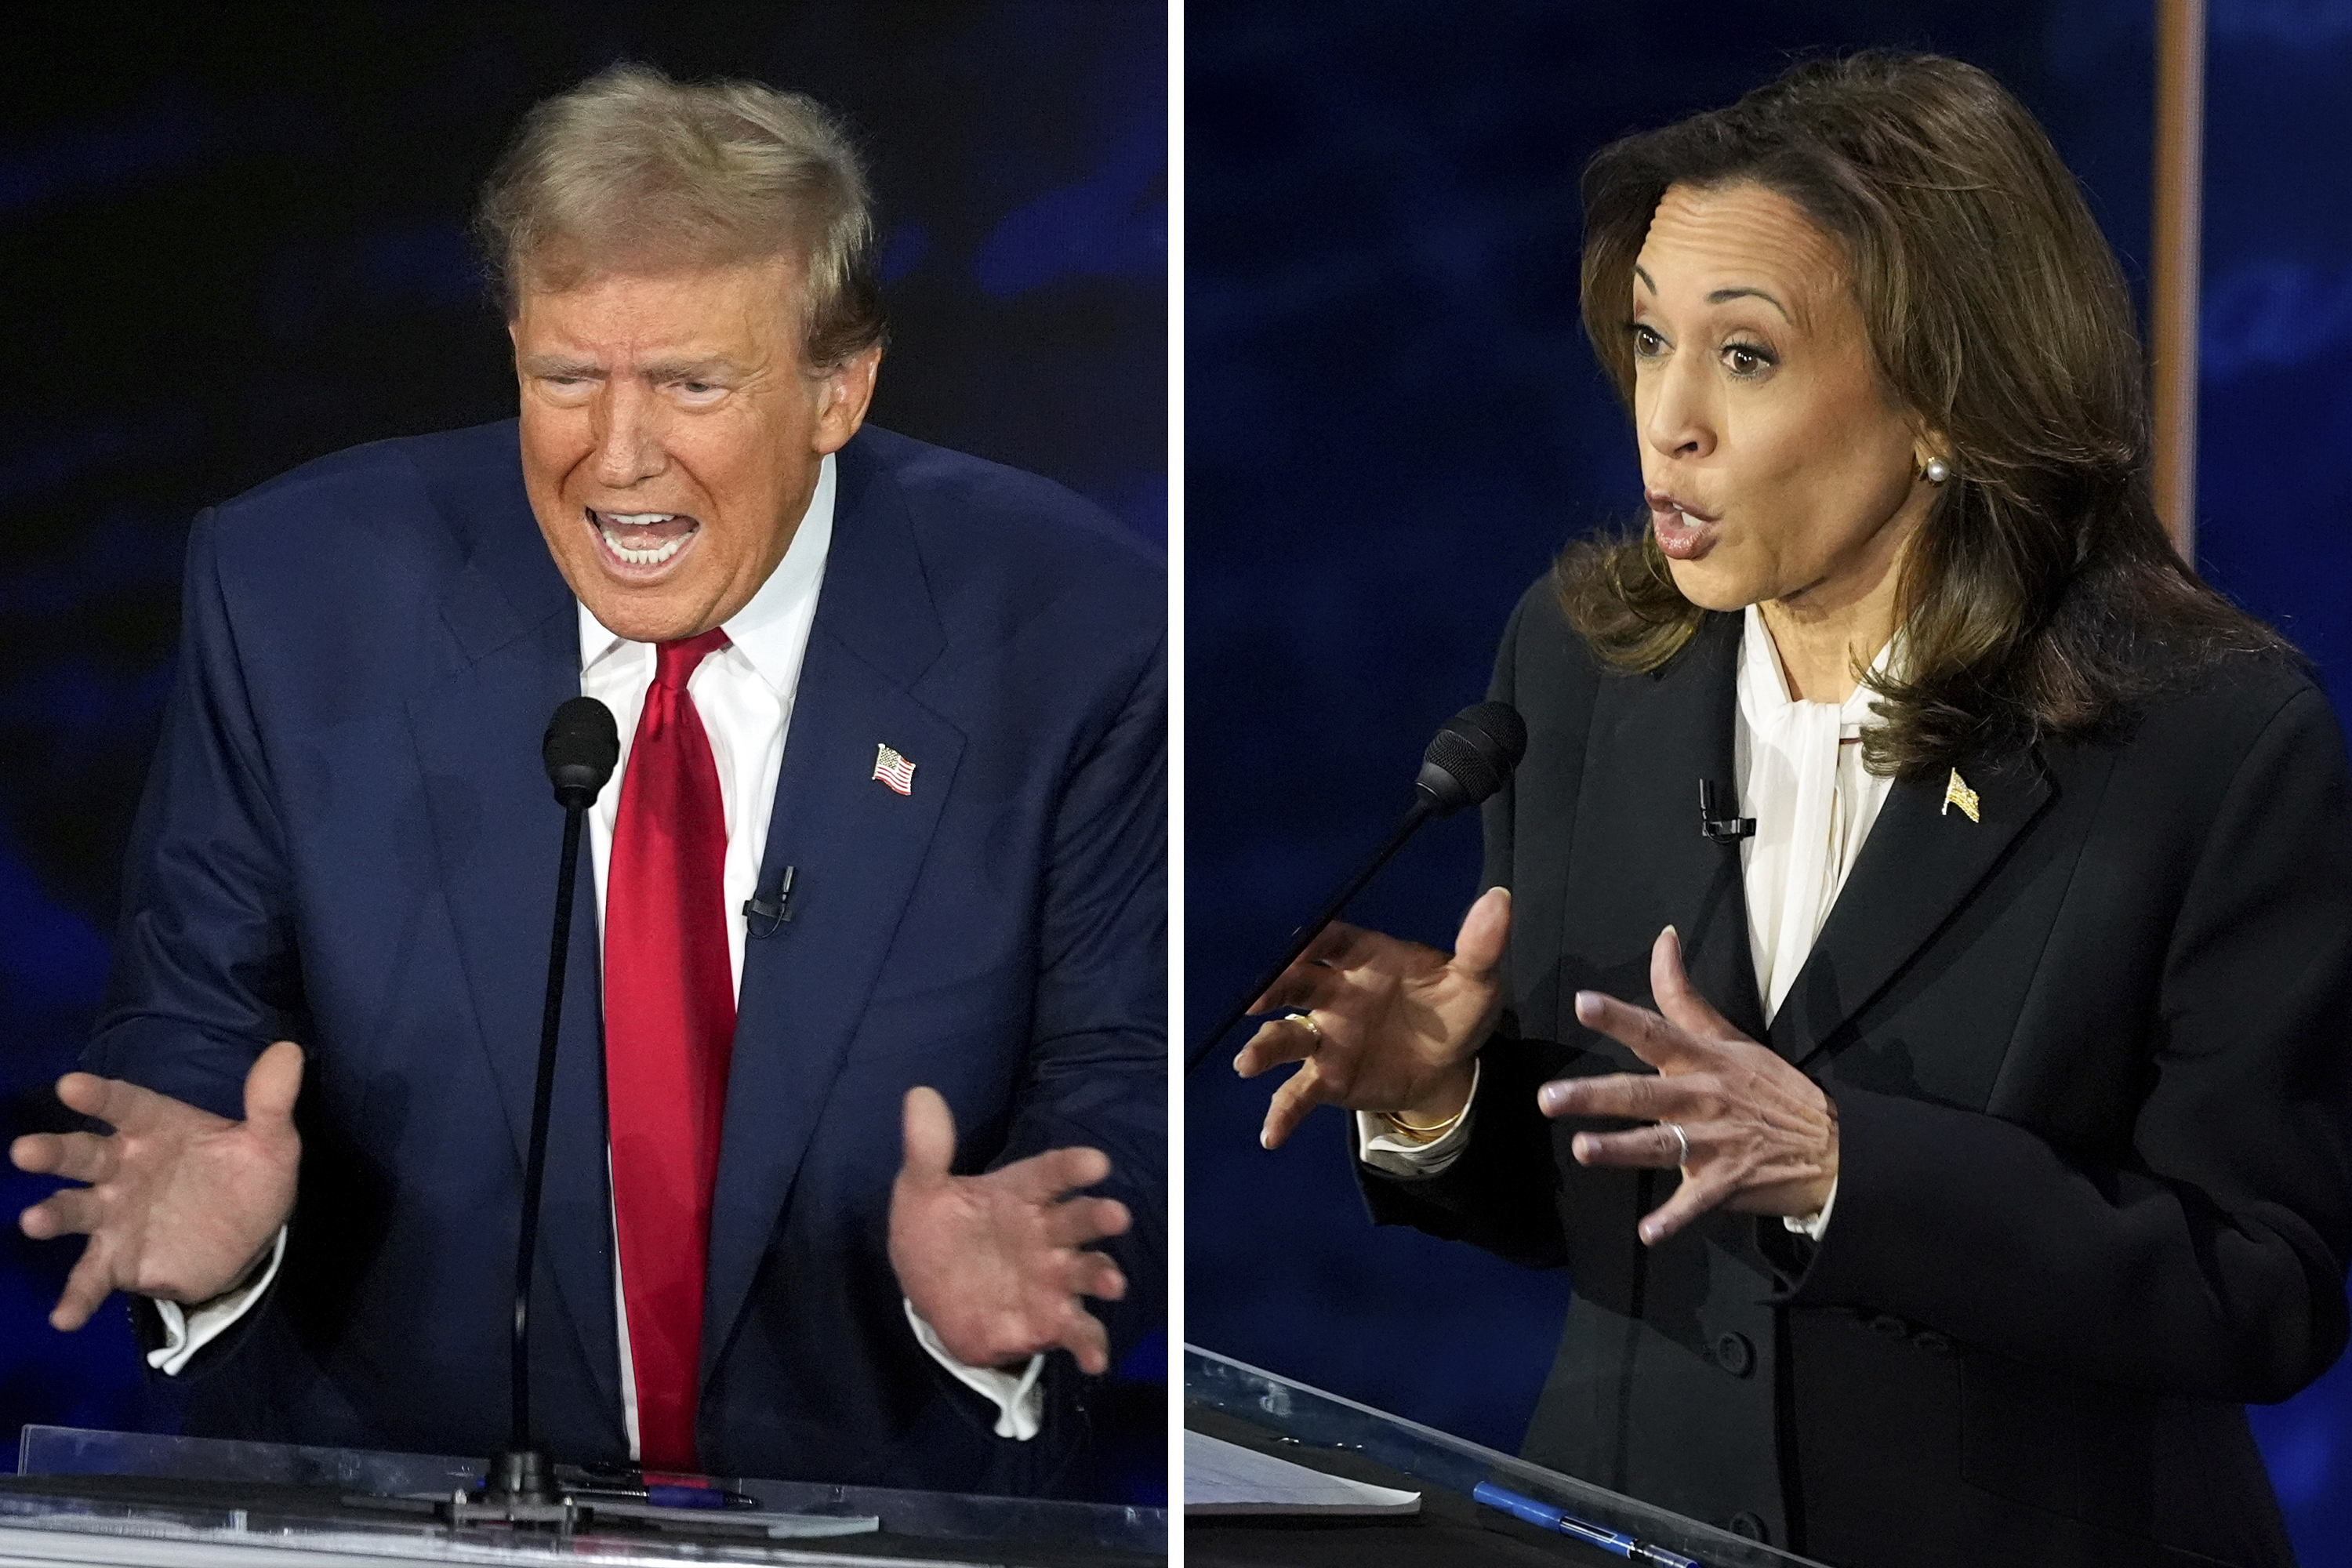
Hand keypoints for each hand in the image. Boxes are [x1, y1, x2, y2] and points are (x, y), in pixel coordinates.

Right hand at [11, 1041, 303, 1329]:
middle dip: (53, 1153)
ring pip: (77, 1210)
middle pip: (84, 1155)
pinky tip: (64, 1317)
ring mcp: (116, 1215)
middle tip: (25, 1151)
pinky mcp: (119, 1259)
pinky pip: (92, 1277)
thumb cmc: (247, 1176)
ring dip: (54, 1215)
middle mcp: (125, 1167)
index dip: (98, 1095)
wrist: (252, 1238)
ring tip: (33, 1222)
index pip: (124, 1105)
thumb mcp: (271, 1142)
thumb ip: (270, 1102)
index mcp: (156, 1128)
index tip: (69, 1086)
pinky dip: (76, 1297)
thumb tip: (287, 1051)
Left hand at [888, 1086, 1130, 1374]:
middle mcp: (1043, 1233)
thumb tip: (919, 1095)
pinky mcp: (1047, 1320)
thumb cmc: (936, 1232)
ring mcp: (1049, 1278)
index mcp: (1018, 1194)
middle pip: (1076, 1221)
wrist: (928, 1292)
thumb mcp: (921, 1191)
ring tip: (1112, 1283)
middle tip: (1115, 1216)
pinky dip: (1091, 1345)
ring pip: (1086, 1273)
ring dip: (1102, 1275)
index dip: (1072, 1167)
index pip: (1048, 1173)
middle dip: (1097, 1218)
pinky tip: (1094, 1360)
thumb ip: (927, 1150)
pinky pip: (1077, 1331)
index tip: (1095, 1163)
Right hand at [1235, 886, 1510, 1149]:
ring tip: (1246, 1064)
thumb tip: (1500, 899)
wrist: (1452, 1064)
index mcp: (1366, 959)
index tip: (1304, 945)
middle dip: (1274, 989)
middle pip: (1297, 984)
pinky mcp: (1328, 1078)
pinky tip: (1271, 1136)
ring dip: (1264, 1048)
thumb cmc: (1455, 1010)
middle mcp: (1336, 993)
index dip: (1317, 941)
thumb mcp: (1476, 981)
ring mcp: (1328, 1037)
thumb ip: (1481, 946)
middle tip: (1257, 1000)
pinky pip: (1299, 1093)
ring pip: (1287, 1037)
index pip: (1334, 941)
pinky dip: (1282, 1113)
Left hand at [1538, 927, 1835, 1245]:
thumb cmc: (1771, 1086)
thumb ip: (1683, 994)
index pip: (1654, 1032)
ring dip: (1620, 1150)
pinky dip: (1674, 1220)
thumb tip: (1662, 938)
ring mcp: (1713, 1143)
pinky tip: (1648, 1234)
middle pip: (1642, 1094)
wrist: (1832, 1145)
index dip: (1619, 1018)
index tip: (1583, 1004)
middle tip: (1547, 1100)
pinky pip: (1695, 1203)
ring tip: (1582, 1151)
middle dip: (1594, 1097)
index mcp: (1702, 1060)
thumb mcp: (1729, 1036)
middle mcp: (1702, 1098)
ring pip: (1659, 1144)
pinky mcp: (1725, 1183)